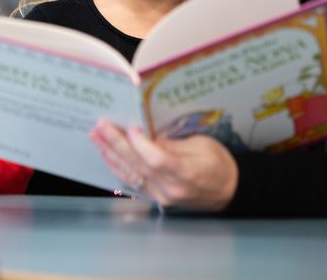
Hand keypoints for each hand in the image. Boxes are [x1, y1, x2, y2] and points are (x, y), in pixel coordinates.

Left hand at [89, 118, 237, 211]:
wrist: (229, 191)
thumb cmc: (220, 164)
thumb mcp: (203, 145)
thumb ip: (174, 144)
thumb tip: (147, 137)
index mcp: (187, 174)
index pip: (157, 159)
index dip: (140, 143)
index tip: (130, 126)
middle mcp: (171, 189)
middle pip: (138, 166)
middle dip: (116, 144)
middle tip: (100, 127)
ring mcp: (162, 197)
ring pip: (131, 176)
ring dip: (111, 156)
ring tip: (97, 139)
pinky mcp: (158, 199)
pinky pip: (134, 183)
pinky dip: (119, 169)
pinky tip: (109, 157)